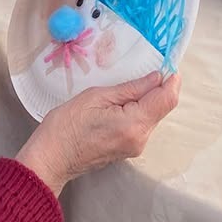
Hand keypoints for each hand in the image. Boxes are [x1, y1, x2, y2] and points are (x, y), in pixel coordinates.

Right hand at [16, 72, 181, 195]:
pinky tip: (122, 102)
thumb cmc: (66, 126)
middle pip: (162, 108)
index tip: (167, 64)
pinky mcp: (128, 150)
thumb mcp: (96, 96)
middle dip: (158, 88)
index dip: (171, 79)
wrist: (51, 158)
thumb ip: (130, 88)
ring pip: (152, 116)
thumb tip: (156, 78)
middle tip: (146, 68)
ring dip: (147, 99)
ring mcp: (135, 147)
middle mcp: (140, 139)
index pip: (166, 99)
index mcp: (134, 124)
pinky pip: (142, 125)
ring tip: (127, 86)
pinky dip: (138, 111)